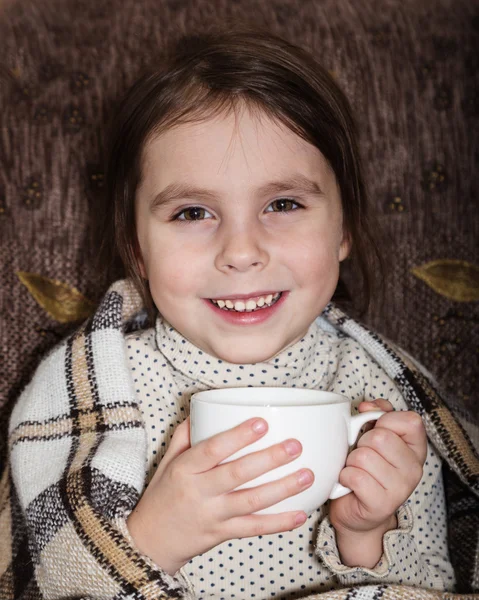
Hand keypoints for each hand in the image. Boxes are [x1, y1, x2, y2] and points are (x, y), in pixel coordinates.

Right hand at [127, 417, 313, 574]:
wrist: (149, 543)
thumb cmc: (161, 496)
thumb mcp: (167, 462)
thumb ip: (185, 436)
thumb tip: (204, 409)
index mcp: (185, 469)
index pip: (212, 449)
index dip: (237, 436)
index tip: (262, 423)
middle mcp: (198, 492)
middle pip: (237, 474)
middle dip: (269, 459)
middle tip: (295, 446)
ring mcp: (212, 516)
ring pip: (250, 502)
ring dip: (281, 489)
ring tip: (306, 475)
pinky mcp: (221, 535)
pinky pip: (253, 529)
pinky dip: (277, 524)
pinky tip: (299, 514)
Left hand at [329, 399, 426, 566]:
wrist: (356, 509)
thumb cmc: (365, 467)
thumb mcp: (374, 434)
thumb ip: (377, 413)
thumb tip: (367, 407)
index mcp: (416, 448)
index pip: (411, 421)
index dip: (386, 419)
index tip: (376, 429)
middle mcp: (415, 469)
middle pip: (381, 437)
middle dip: (362, 443)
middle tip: (362, 456)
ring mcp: (401, 489)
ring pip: (364, 456)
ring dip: (352, 462)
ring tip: (356, 470)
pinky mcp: (382, 505)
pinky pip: (355, 476)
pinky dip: (345, 477)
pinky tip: (350, 484)